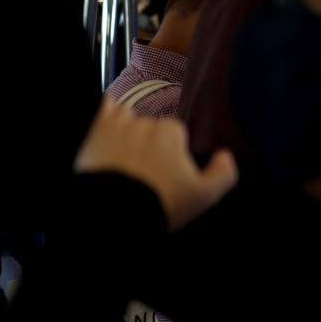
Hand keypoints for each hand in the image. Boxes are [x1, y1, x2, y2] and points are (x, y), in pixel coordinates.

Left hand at [74, 98, 238, 230]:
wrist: (117, 213)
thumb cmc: (159, 204)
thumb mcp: (202, 196)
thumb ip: (222, 174)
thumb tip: (226, 156)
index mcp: (171, 133)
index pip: (173, 132)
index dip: (169, 150)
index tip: (163, 169)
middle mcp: (144, 123)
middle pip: (147, 126)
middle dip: (146, 142)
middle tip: (141, 169)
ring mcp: (116, 125)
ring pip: (123, 118)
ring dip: (123, 130)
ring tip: (120, 156)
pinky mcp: (94, 130)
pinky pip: (102, 108)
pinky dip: (105, 113)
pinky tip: (107, 128)